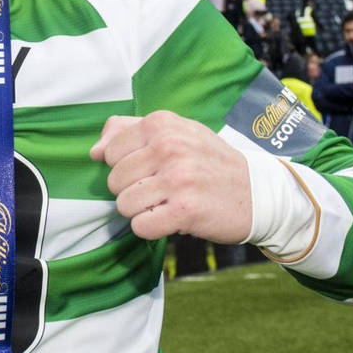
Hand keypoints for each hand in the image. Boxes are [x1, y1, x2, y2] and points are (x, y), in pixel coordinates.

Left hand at [90, 112, 251, 242]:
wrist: (258, 193)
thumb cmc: (208, 163)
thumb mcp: (175, 132)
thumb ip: (128, 131)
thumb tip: (94, 152)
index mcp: (162, 123)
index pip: (110, 152)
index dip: (125, 166)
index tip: (151, 169)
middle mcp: (169, 147)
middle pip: (114, 181)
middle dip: (132, 191)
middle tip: (162, 190)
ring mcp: (178, 178)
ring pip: (124, 205)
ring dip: (141, 211)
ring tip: (166, 203)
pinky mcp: (185, 210)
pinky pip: (141, 226)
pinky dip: (152, 229)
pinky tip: (172, 218)